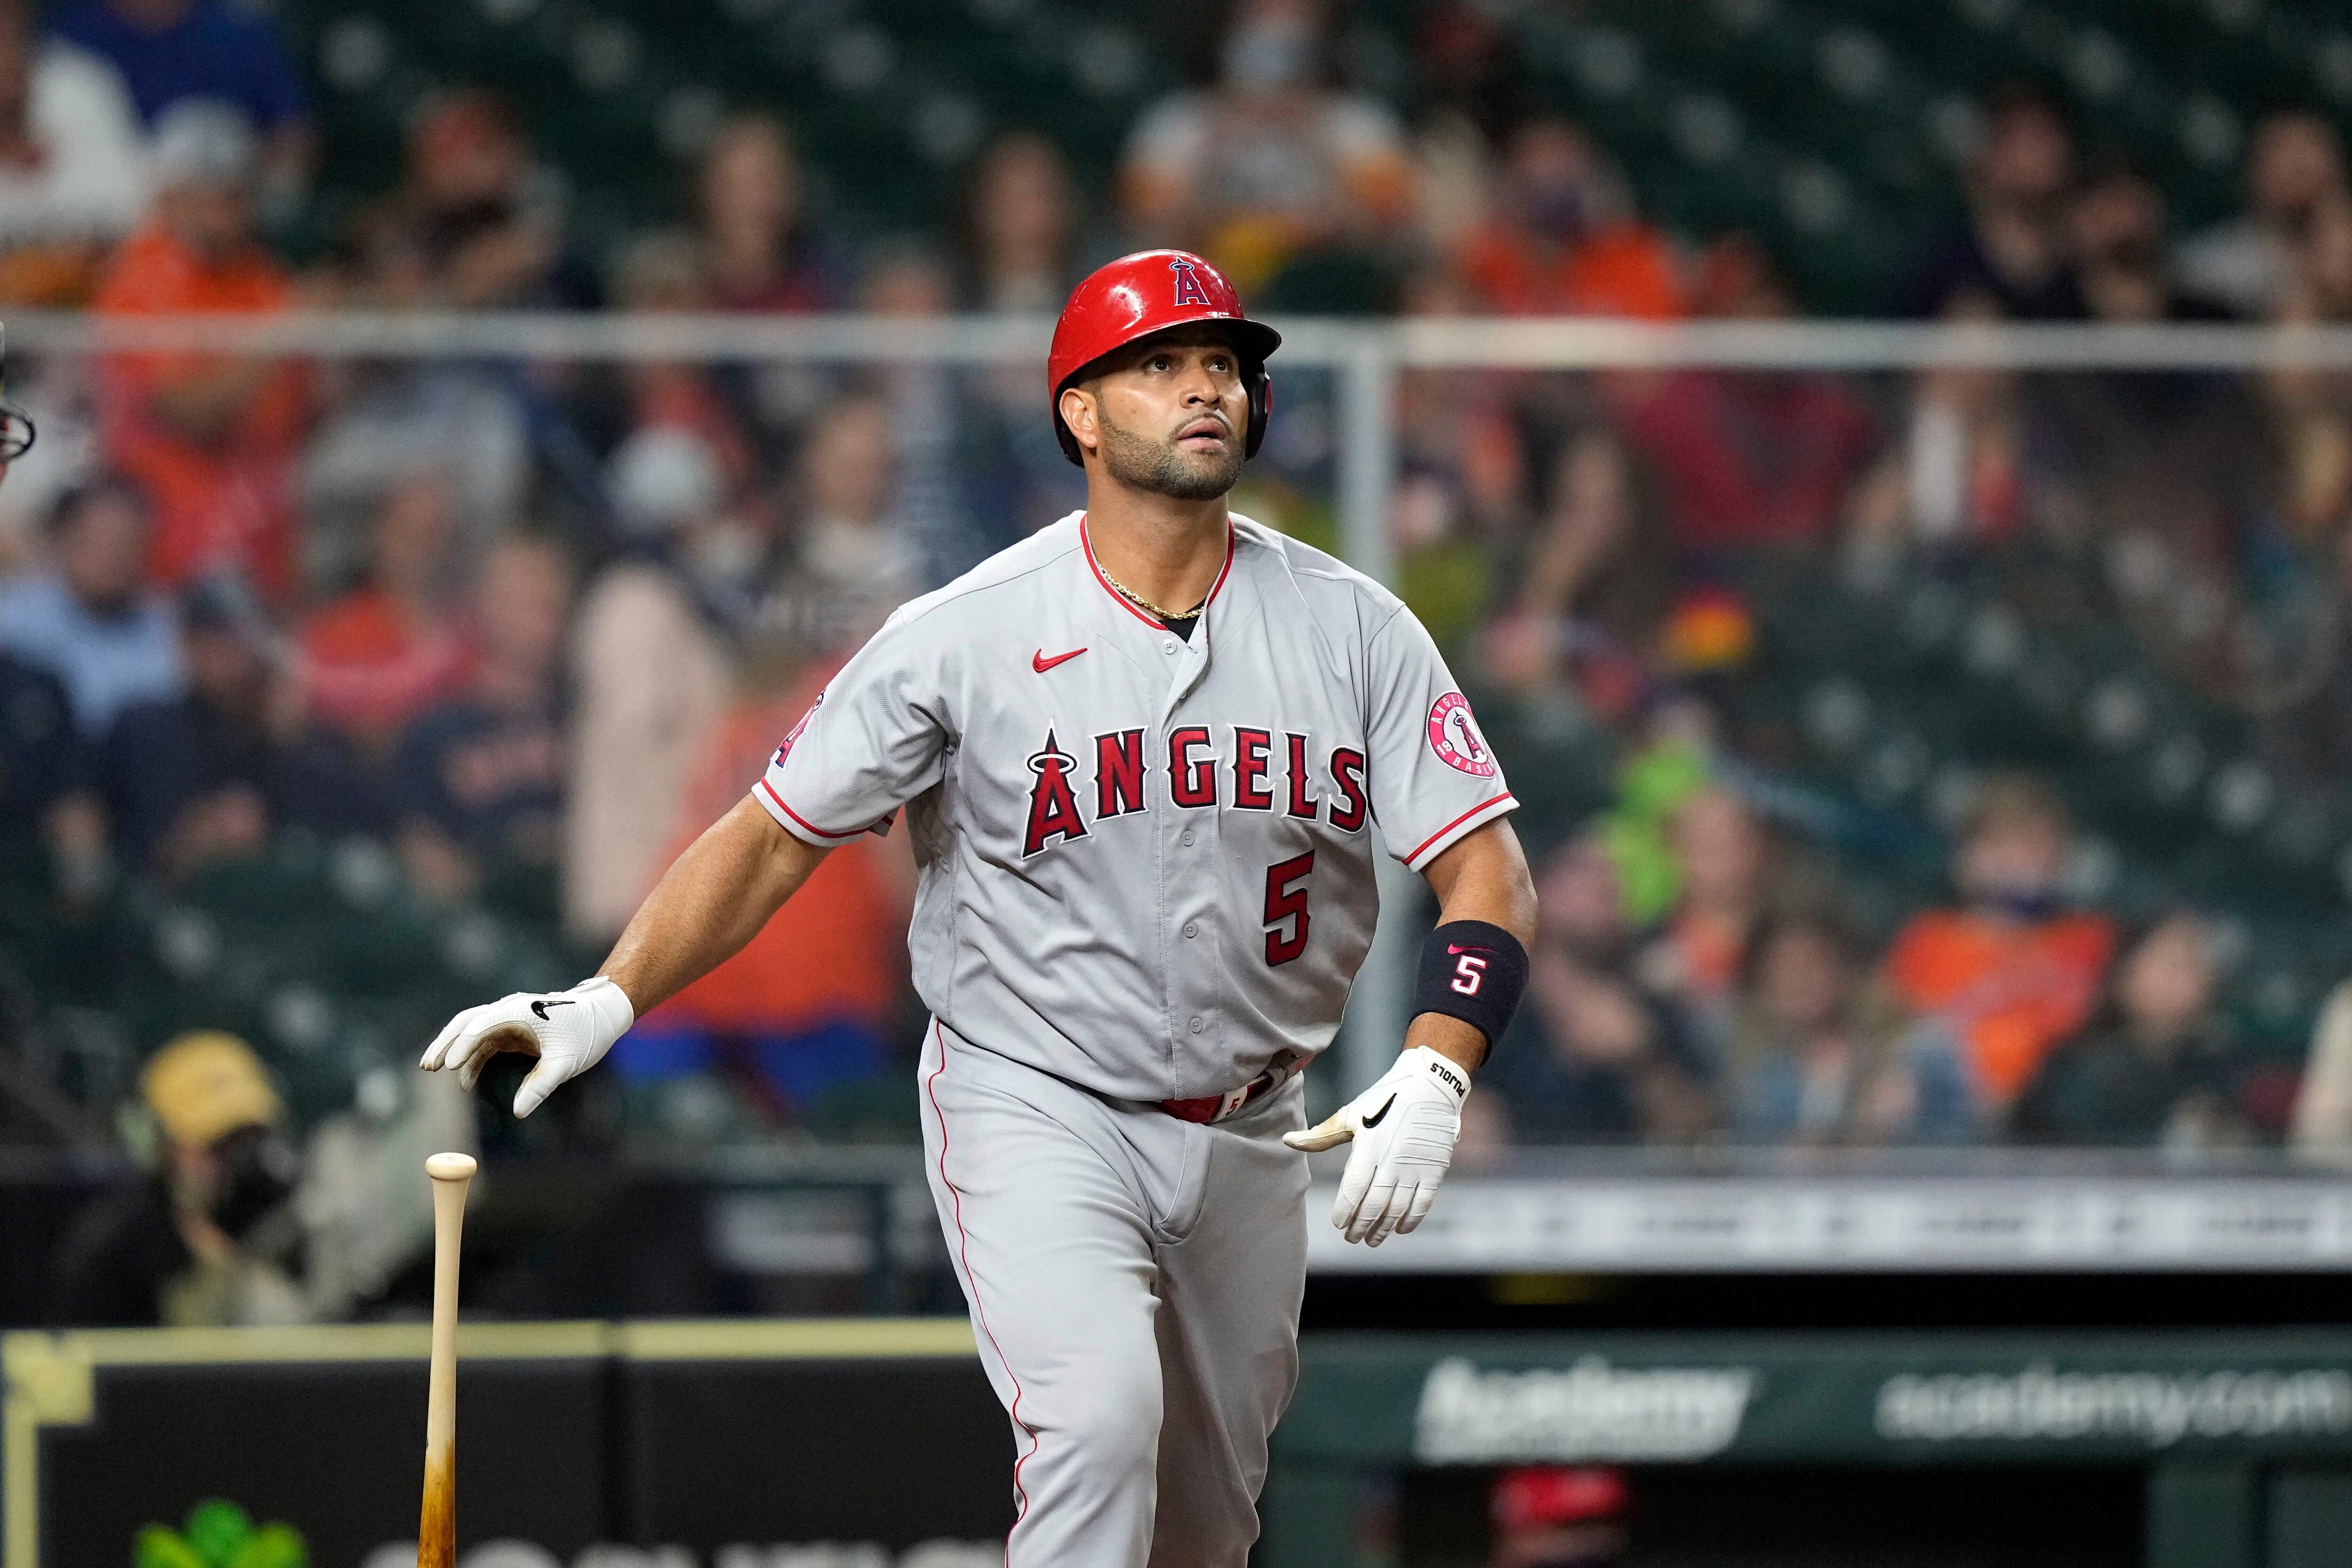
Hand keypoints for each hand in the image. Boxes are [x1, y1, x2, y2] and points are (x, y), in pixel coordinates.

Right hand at [418, 976, 634, 1117]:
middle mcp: (509, 1010)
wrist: (601, 1016)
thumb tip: (518, 1112)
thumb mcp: (566, 1062)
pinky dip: (472, 1060)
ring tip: (431, 1070)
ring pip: (470, 1031)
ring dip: (452, 1049)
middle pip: (466, 1022)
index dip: (464, 1045)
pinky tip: (465, 1082)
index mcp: (520, 1011)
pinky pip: (484, 1044)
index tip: (451, 1066)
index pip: (482, 1025)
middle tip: (427, 1066)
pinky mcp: (511, 1030)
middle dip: (445, 1043)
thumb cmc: (586, 1035)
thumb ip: (542, 1086)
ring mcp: (508, 1019)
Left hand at [1283, 1046, 1469, 1245]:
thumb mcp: (1352, 1114)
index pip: (1353, 1189)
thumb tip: (1288, 1141)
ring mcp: (1415, 1167)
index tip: (1337, 1223)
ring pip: (1397, 1208)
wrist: (1431, 1084)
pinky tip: (1400, 1229)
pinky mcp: (1434, 1169)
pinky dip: (1411, 1220)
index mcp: (1369, 1148)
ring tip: (1372, 1240)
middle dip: (1361, 1226)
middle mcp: (1392, 1161)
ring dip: (1383, 1228)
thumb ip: (1322, 1135)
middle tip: (1351, 1238)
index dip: (1344, 1210)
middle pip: (1374, 1205)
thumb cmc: (1385, 1099)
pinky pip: (1423, 1203)